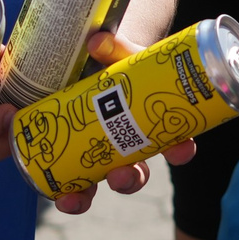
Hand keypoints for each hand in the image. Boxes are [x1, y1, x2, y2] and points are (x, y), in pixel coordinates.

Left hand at [50, 27, 197, 216]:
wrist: (91, 65)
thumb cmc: (115, 63)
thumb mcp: (119, 55)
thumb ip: (111, 48)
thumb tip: (95, 42)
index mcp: (150, 125)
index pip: (175, 144)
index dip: (181, 150)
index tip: (181, 148)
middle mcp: (128, 149)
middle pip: (135, 175)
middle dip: (129, 180)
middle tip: (121, 174)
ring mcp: (100, 158)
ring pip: (98, 186)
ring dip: (87, 197)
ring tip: (73, 198)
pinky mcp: (74, 161)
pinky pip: (72, 185)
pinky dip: (66, 193)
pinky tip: (57, 194)